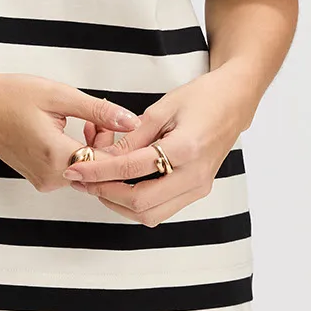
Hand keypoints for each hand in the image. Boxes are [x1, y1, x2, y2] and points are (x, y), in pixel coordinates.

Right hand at [0, 72, 139, 193]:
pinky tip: (71, 131)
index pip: (108, 163)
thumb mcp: (59, 95)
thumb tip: (132, 122)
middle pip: (98, 169)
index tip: (116, 119)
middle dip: (107, 143)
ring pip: (86, 170)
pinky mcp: (39, 178)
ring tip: (86, 120)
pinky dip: (78, 152)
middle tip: (99, 116)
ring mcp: (43, 181)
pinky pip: (71, 170)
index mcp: (56, 157)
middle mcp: (50, 177)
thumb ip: (99, 111)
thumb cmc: (10, 95)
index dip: (120, 142)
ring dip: (93, 147)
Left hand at [68, 68, 251, 223]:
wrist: (235, 100)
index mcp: (186, 149)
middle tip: (81, 181)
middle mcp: (195, 176)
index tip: (75, 169)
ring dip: (119, 204)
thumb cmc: (202, 97)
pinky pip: (162, 209)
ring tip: (97, 184)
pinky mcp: (198, 190)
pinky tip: (120, 186)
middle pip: (141, 203)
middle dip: (105, 194)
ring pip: (150, 214)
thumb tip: (103, 159)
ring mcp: (199, 187)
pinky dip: (137, 203)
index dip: (98, 171)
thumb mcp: (161, 108)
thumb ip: (132, 138)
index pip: (132, 169)